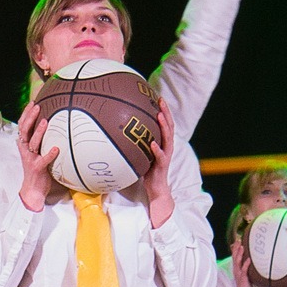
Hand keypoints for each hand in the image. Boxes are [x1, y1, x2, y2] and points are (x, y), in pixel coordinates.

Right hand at [15, 102, 60, 211]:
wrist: (32, 189)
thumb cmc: (37, 168)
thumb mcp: (35, 152)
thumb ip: (39, 140)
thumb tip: (51, 125)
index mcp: (24, 144)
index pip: (22, 125)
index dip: (26, 113)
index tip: (33, 102)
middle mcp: (25, 150)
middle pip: (24, 130)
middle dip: (30, 117)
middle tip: (37, 106)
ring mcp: (31, 159)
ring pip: (32, 143)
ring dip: (38, 132)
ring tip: (45, 122)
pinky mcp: (37, 168)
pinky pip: (43, 160)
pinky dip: (49, 154)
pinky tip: (56, 148)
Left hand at [143, 98, 175, 227]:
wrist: (156, 189)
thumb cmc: (147, 170)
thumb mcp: (140, 154)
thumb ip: (135, 143)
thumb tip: (117, 132)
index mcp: (162, 142)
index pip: (164, 123)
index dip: (162, 110)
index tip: (157, 97)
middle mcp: (166, 146)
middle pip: (169, 126)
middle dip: (165, 112)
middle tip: (160, 100)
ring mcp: (166, 155)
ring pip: (168, 138)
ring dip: (164, 126)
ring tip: (159, 115)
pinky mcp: (162, 166)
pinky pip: (161, 156)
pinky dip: (157, 149)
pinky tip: (152, 143)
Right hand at [226, 237, 252, 286]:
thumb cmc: (246, 286)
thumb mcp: (246, 275)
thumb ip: (247, 268)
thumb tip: (251, 261)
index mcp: (237, 269)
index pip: (235, 256)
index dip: (235, 248)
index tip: (237, 239)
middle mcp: (236, 270)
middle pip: (235, 257)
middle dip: (236, 248)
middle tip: (238, 239)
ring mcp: (239, 274)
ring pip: (238, 262)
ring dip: (239, 254)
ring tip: (242, 246)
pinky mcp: (243, 279)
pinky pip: (244, 270)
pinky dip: (246, 264)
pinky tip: (249, 259)